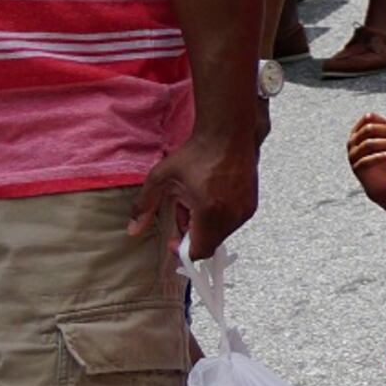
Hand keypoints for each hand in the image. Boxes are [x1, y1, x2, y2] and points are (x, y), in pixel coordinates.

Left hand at [133, 124, 262, 257]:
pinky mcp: (252, 204)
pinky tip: (211, 197)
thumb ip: (145, 207)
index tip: (173, 241)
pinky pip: (232, 222)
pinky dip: (220, 217)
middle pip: (209, 243)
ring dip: (206, 226)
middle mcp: (232, 215)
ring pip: (221, 233)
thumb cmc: (197, 154)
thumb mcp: (162, 179)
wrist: (228, 134)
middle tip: (183, 213)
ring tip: (197, 201)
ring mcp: (245, 210)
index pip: (199, 251)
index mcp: (210, 212)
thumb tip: (133, 230)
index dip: (182, 250)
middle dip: (192, 235)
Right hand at [345, 112, 385, 216]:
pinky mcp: (356, 168)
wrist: (381, 179)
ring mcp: (352, 155)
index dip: (381, 119)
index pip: (367, 118)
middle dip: (385, 131)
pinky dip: (380, 156)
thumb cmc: (383, 155)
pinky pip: (367, 160)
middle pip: (368, 129)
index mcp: (358, 132)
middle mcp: (352, 142)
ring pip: (368, 144)